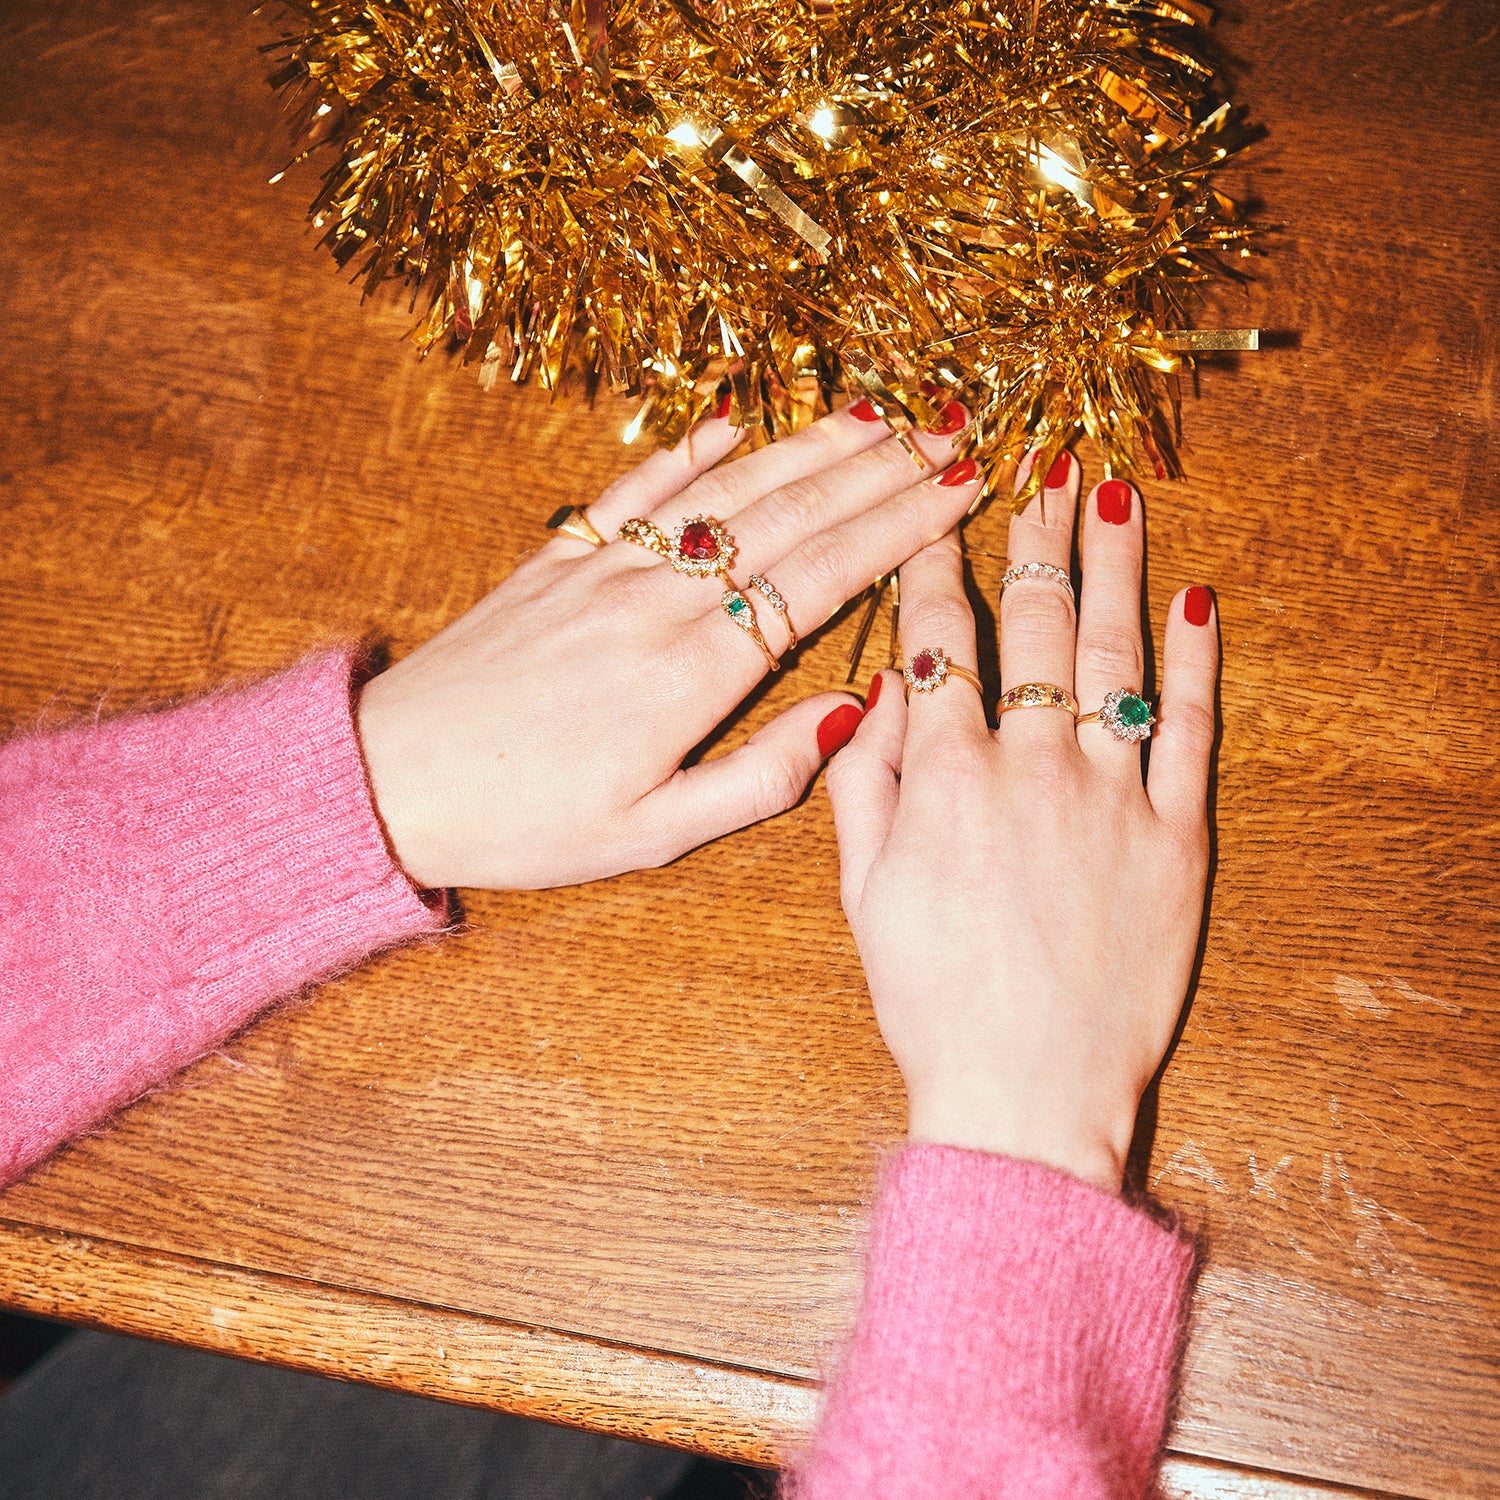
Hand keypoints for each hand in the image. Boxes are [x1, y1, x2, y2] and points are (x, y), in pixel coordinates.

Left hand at [356, 399, 982, 889]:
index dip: (900, 526)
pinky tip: (731, 419)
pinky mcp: (558, 559)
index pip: (825, 576)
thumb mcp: (653, 834)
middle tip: (950, 427)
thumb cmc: (526, 822)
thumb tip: (855, 712)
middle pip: (790, 515)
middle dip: (880, 468)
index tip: (962, 485)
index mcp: (695, 674)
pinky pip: (637, 488)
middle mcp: (658, 603)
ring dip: (807, 446)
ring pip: (726, 490)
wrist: (391, 779)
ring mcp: (606, 569)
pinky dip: (688, 449)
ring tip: (876, 413)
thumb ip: (760, 778)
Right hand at [827, 456, 1218, 1192]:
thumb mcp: (863, 893)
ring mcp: (1111, 798)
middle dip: (1031, 536)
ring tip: (1112, 493)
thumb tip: (876, 690)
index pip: (939, 640)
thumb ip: (863, 782)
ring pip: (1114, 654)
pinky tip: (1194, 600)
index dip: (936, 568)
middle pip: (1034, 624)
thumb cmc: (932, 998)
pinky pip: (1188, 729)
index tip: (937, 515)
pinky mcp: (1177, 837)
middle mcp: (1030, 768)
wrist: (1025, 1092)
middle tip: (1037, 468)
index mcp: (944, 779)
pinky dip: (1193, 660)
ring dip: (1113, 565)